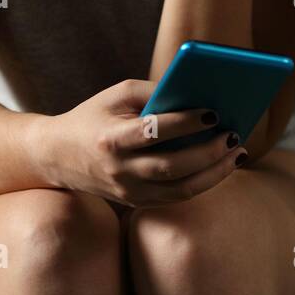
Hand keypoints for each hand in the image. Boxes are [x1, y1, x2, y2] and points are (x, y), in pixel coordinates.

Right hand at [41, 79, 248, 207]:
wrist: (57, 155)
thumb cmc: (94, 116)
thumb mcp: (117, 94)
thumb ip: (154, 92)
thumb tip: (198, 93)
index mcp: (111, 139)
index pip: (153, 132)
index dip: (185, 122)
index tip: (213, 112)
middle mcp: (119, 170)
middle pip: (172, 166)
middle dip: (208, 151)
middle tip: (233, 133)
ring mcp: (128, 191)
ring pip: (180, 188)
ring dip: (215, 171)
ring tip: (237, 151)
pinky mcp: (136, 202)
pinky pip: (177, 196)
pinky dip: (204, 182)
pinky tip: (222, 165)